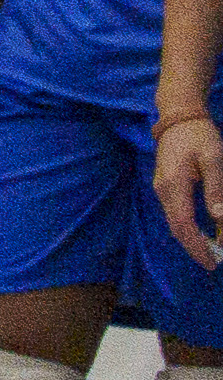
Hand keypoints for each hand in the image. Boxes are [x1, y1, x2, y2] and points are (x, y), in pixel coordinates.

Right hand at [167, 114, 222, 267]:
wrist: (178, 117)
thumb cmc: (199, 136)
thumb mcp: (214, 160)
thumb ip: (216, 189)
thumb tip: (218, 219)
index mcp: (174, 186)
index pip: (184, 225)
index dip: (198, 247)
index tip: (212, 262)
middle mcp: (163, 190)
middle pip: (176, 228)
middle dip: (194, 247)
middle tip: (213, 262)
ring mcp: (161, 188)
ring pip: (174, 222)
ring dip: (191, 238)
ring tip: (211, 249)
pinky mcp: (164, 185)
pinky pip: (175, 213)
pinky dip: (187, 226)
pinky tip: (201, 231)